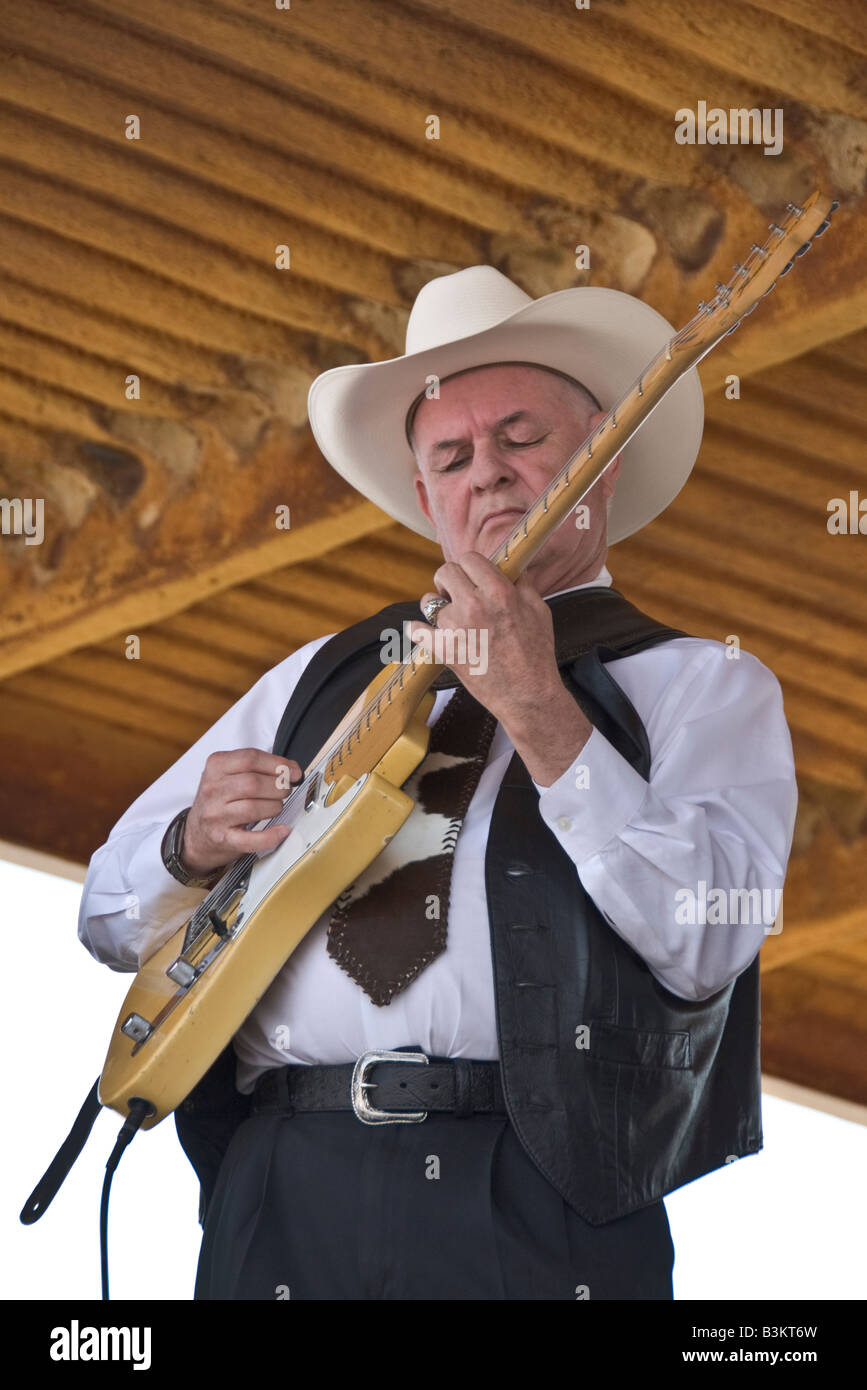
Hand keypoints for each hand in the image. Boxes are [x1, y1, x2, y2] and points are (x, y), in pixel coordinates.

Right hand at [181, 749, 302, 874]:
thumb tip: (291, 769)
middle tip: (284, 790)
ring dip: (275, 806)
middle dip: (278, 786)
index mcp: (215, 767)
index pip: (250, 758)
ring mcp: (216, 815)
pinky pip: (251, 839)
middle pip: (253, 783)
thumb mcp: (228, 775)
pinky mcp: (223, 838)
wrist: (196, 834)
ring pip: (253, 808)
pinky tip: (281, 830)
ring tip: (277, 806)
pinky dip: (271, 836)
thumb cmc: (218, 801)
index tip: (292, 771)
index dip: (277, 764)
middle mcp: (212, 790)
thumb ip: (256, 767)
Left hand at [410, 554, 562, 727]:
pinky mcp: (443, 649)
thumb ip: (523, 584)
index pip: (469, 558)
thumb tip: (514, 568)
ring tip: (450, 618)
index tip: (473, 576)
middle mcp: (473, 604)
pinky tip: (422, 629)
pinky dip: (417, 629)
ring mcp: (454, 627)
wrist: (527, 694)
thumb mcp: (539, 610)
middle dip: (450, 581)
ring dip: (437, 607)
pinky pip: (415, 630)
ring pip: (429, 601)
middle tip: (456, 593)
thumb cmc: (537, 653)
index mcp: (498, 591)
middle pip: (444, 572)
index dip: (471, 566)